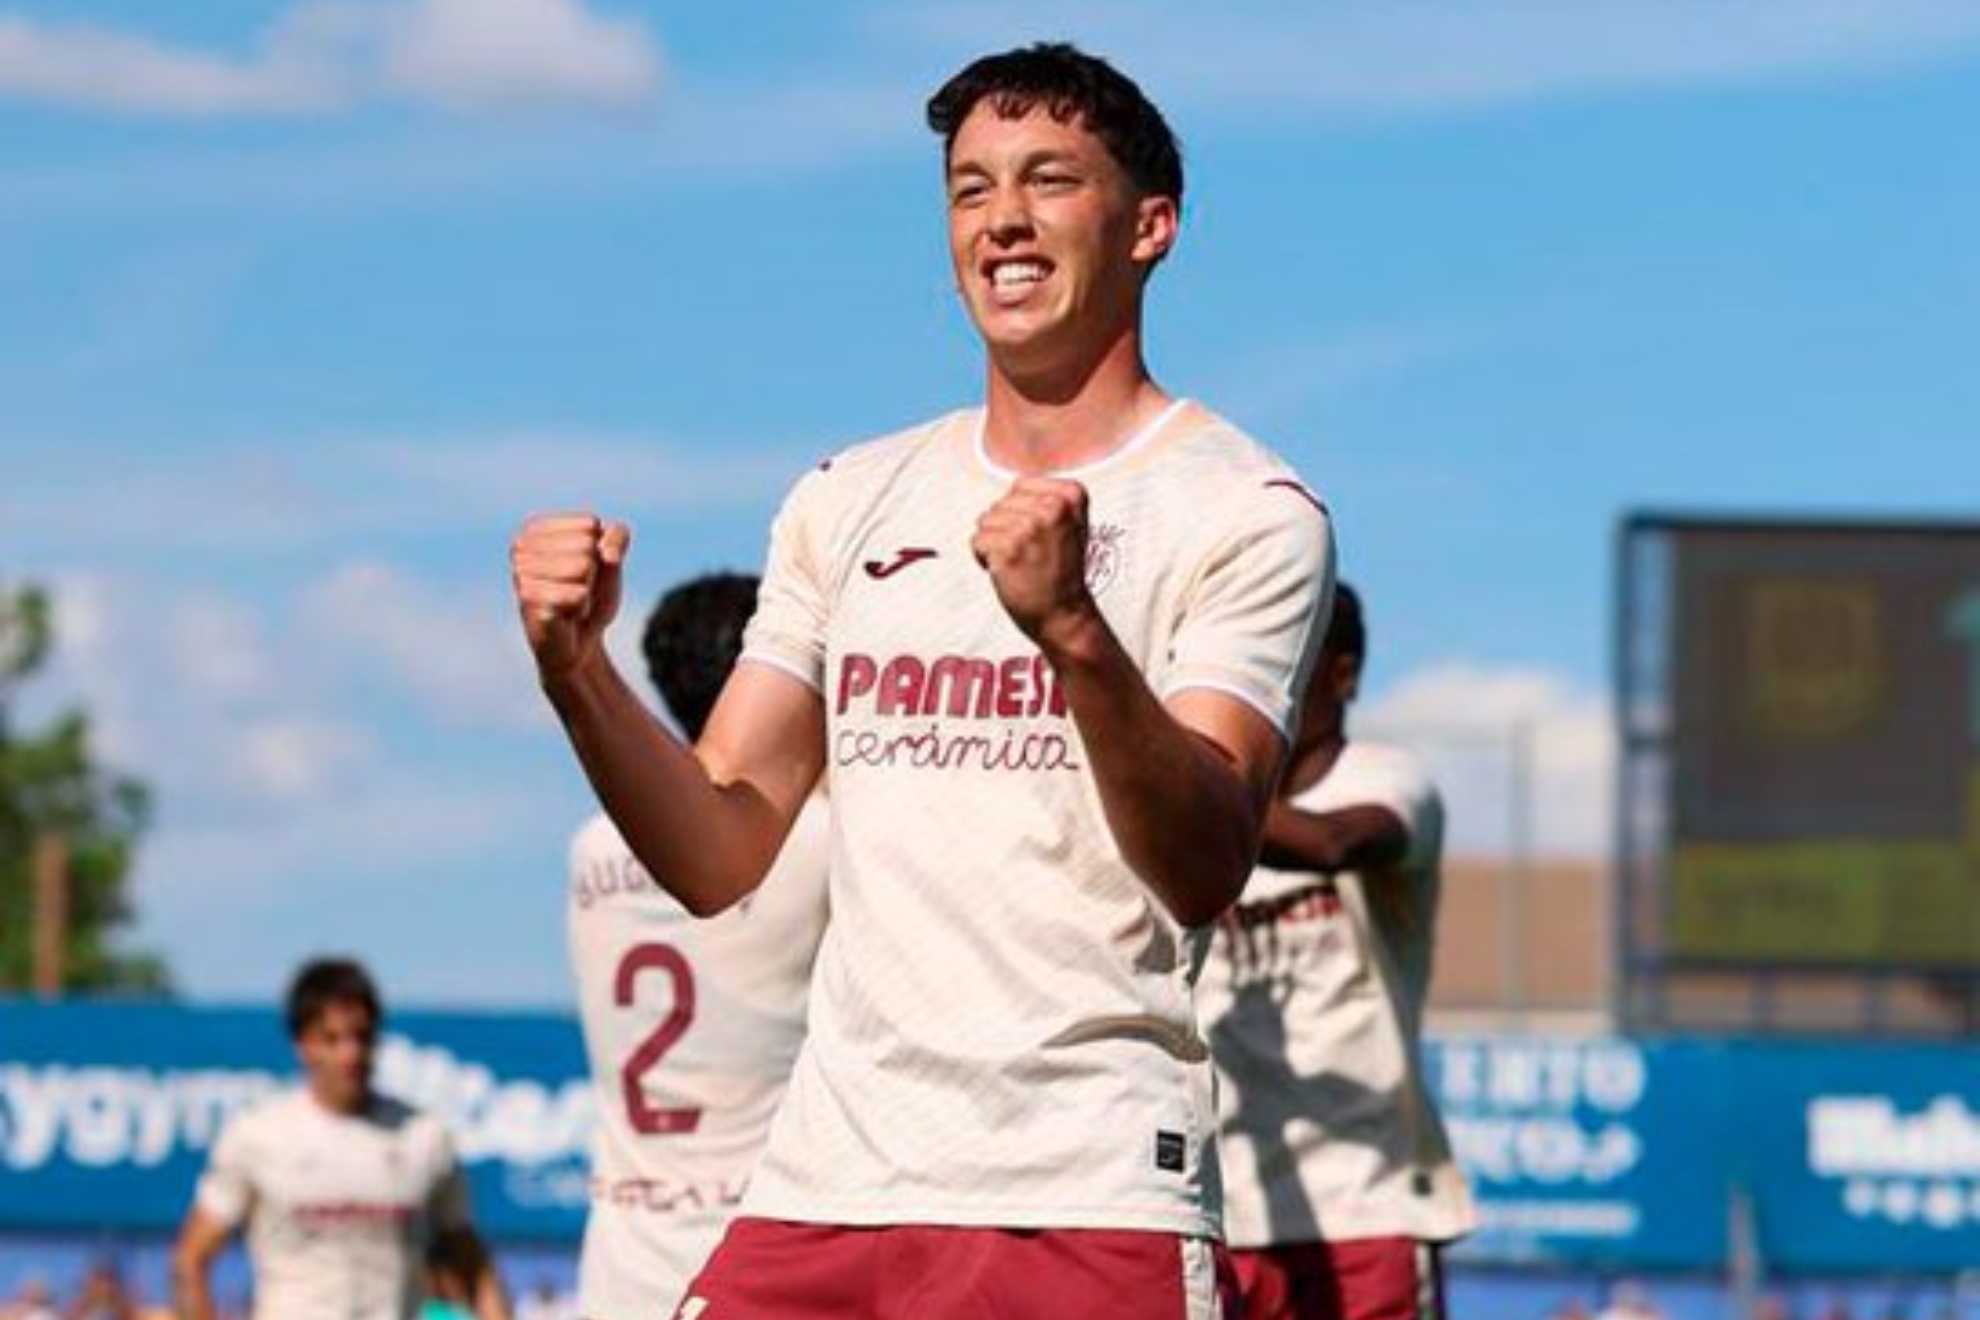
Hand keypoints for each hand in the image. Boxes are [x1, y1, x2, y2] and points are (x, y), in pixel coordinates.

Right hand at [510, 512, 628, 679]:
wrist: (579, 642)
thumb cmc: (591, 595)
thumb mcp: (611, 559)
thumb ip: (617, 536)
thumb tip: (609, 552)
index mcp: (535, 528)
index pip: (590, 524)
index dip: (598, 552)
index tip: (582, 572)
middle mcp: (520, 546)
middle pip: (587, 545)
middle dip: (593, 573)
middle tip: (576, 590)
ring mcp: (521, 572)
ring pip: (583, 566)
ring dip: (585, 591)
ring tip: (569, 602)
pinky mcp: (529, 600)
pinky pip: (578, 593)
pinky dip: (581, 608)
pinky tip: (565, 616)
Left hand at [971, 476, 1099, 649]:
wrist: (1063, 614)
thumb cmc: (1061, 569)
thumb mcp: (1070, 523)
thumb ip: (1047, 497)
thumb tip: (1013, 483)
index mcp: (1072, 494)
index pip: (1019, 487)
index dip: (1020, 512)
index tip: (1041, 537)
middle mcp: (1054, 507)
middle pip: (999, 503)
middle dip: (1005, 529)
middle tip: (1029, 554)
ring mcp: (1030, 528)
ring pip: (985, 521)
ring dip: (994, 545)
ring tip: (1019, 563)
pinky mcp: (1008, 549)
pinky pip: (977, 542)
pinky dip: (985, 559)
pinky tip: (1006, 572)